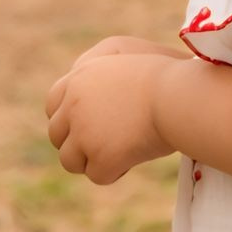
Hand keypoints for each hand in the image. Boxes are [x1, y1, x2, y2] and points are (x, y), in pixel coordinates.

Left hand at [46, 38, 182, 184]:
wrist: (178, 94)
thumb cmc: (164, 72)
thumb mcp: (125, 55)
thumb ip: (98, 75)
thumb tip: (86, 90)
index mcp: (78, 77)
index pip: (53, 104)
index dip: (67, 119)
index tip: (83, 127)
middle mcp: (73, 104)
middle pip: (56, 135)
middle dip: (76, 143)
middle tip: (104, 145)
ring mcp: (84, 132)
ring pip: (70, 160)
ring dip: (92, 160)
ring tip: (120, 153)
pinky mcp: (100, 157)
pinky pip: (98, 175)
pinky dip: (115, 171)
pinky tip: (134, 157)